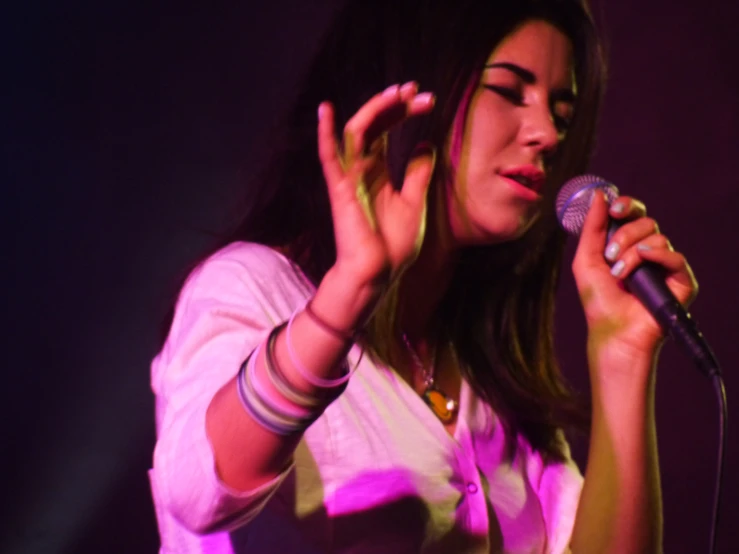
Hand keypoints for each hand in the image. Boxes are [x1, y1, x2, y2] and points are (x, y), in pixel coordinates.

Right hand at [318, 82, 435, 288]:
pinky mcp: (340, 189)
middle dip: (394, 104)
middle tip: (417, 90)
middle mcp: (362, 169)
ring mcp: (350, 177)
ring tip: (397, 92)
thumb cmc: (393, 246)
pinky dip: (325, 134)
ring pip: (356, 132)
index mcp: (378, 172)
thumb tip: (425, 143)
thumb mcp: (415, 203)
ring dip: (375, 109)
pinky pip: (329, 158)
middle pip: (374, 125)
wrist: (378, 274)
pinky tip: (326, 110)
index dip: (403, 112)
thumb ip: (418, 174)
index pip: (387, 131)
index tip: (427, 100)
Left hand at [572, 191, 697, 371]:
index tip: (614, 208)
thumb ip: (592, 228)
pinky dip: (656, 256)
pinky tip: (641, 264)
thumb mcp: (586, 260)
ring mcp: (665, 266)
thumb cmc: (599, 301)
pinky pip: (675, 256)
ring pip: (657, 238)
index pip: (633, 214)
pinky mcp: (681, 281)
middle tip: (610, 253)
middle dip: (624, 233)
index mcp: (626, 245)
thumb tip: (598, 195)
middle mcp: (648, 253)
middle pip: (645, 221)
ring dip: (632, 252)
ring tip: (619, 274)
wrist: (613, 331)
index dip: (626, 205)